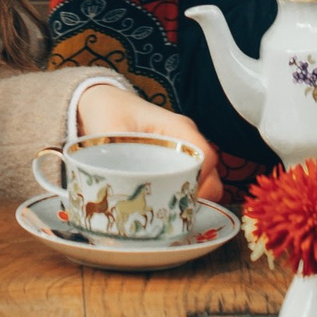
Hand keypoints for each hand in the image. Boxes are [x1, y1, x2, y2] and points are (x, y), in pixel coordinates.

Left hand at [72, 78, 226, 202]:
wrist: (107, 103)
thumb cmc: (111, 110)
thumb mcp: (110, 128)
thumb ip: (115, 150)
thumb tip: (117, 179)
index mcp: (176, 127)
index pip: (204, 154)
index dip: (201, 178)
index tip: (183, 197)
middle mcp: (186, 138)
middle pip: (209, 170)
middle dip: (200, 194)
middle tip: (176, 214)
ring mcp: (183, 149)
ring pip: (204, 177)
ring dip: (192, 196)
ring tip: (169, 213)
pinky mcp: (175, 159)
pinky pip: (190, 178)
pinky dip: (183, 194)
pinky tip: (164, 206)